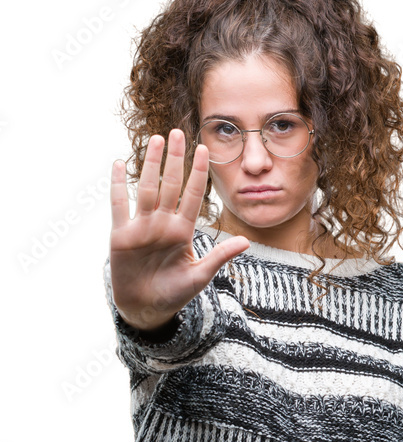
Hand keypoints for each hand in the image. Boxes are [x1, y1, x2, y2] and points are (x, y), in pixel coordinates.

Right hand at [109, 128, 249, 330]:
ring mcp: (142, 227)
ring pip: (147, 189)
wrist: (146, 309)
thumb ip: (219, 257)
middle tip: (179, 132)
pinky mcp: (121, 235)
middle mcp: (163, 224)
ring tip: (156, 140)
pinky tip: (119, 163)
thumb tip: (245, 241)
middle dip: (175, 160)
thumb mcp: (200, 277)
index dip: (198, 173)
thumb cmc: (174, 293)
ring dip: (151, 165)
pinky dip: (118, 186)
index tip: (204, 149)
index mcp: (182, 231)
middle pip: (170, 185)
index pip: (192, 196)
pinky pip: (119, 205)